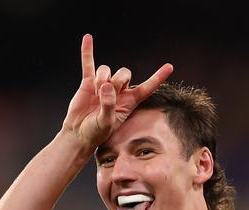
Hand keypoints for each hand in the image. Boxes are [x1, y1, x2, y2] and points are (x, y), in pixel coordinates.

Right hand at [62, 34, 172, 150]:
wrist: (79, 133)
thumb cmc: (95, 132)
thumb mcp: (106, 123)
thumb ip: (109, 105)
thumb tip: (106, 86)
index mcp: (129, 102)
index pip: (147, 88)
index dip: (157, 78)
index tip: (169, 67)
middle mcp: (118, 92)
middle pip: (124, 73)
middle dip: (117, 80)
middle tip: (106, 93)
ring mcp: (103, 85)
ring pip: (106, 69)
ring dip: (101, 77)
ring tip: (95, 92)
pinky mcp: (88, 83)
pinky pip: (89, 64)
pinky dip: (87, 52)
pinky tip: (88, 38)